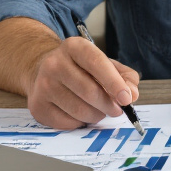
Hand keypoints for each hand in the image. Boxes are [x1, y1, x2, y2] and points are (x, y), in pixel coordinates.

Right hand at [25, 37, 140, 128]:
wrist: (42, 71)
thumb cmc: (80, 69)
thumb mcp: (104, 64)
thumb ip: (124, 76)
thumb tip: (132, 94)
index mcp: (74, 47)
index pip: (96, 63)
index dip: (114, 83)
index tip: (127, 98)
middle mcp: (54, 63)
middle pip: (89, 91)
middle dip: (109, 105)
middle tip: (118, 110)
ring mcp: (43, 85)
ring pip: (79, 110)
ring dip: (96, 115)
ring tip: (98, 110)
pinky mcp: (37, 105)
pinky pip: (68, 122)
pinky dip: (80, 123)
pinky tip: (80, 113)